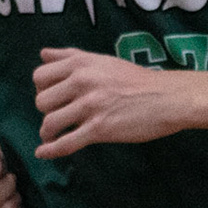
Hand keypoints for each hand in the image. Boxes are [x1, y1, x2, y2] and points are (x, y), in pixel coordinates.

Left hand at [32, 48, 185, 159]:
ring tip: (53, 135)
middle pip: (41, 101)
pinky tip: (43, 153)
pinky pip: (66, 143)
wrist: (167, 97)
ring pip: (50, 123)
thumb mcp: (102, 60)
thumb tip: (43, 53)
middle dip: (46, 112)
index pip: (40, 77)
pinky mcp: (100, 129)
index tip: (53, 97)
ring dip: (47, 133)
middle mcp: (82, 81)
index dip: (42, 89)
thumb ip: (71, 55)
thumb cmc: (136, 79)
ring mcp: (90, 106)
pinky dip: (51, 151)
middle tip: (59, 116)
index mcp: (81, 63)